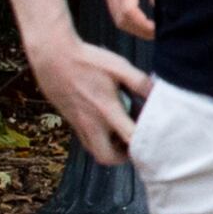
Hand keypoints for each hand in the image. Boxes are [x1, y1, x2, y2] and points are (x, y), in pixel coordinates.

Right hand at [27, 31, 149, 165]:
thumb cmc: (88, 60)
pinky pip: (86, 140)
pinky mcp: (70, 120)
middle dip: (123, 157)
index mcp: (106, 110)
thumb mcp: (119, 67)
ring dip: (110, 149)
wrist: (52, 56)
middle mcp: (90, 122)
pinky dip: (99, 140)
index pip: (129, 139)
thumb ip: (141, 83)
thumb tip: (160, 94)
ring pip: (94, 151)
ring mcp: (78, 123)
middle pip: (106, 157)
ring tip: (123, 133)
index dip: (144, 144)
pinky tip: (108, 122)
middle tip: (135, 144)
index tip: (155, 141)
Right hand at [100, 0, 155, 40]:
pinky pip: (116, 10)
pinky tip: (146, 21)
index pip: (128, 12)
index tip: (159, 32)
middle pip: (120, 19)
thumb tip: (163, 13)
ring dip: (134, 28)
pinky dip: (129, 19)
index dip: (143, 26)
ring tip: (155, 31)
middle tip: (160, 36)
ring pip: (116, 17)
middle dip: (139, 31)